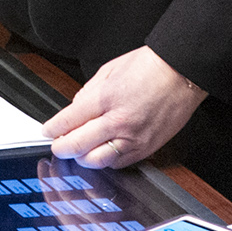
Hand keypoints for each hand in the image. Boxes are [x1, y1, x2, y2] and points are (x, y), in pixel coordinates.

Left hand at [42, 46, 205, 169]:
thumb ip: (90, 90)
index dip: (53, 129)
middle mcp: (118, 121)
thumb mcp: (110, 69)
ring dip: (82, 158)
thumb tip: (77, 107)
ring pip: (97, 161)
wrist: (183, 73)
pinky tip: (100, 155)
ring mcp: (133, 138)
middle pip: (77, 145)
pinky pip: (119, 164)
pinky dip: (105, 162)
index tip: (48, 131)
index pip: (69, 121)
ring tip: (78, 152)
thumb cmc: (151, 66)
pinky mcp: (146, 148)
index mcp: (106, 98)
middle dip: (61, 148)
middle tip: (57, 146)